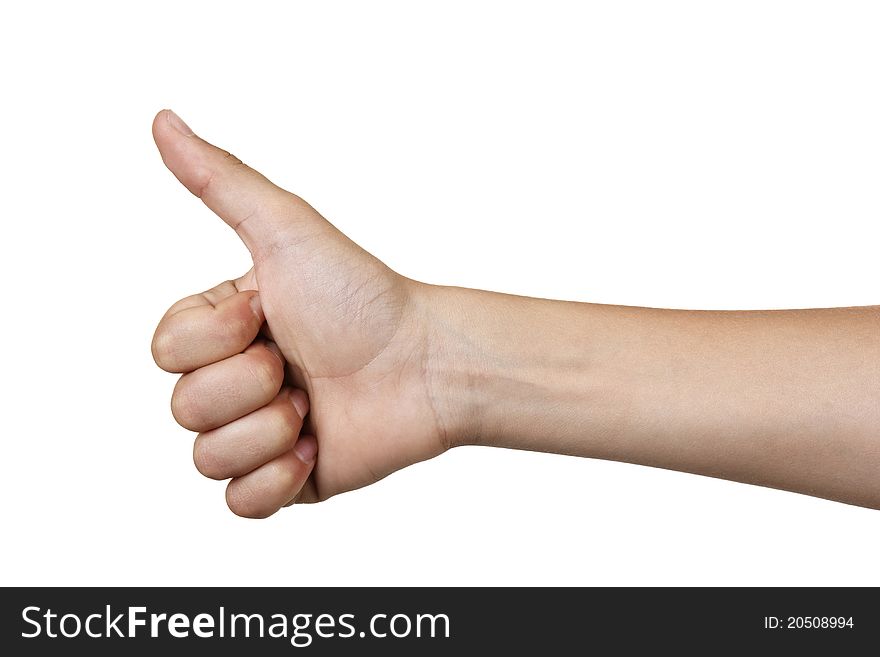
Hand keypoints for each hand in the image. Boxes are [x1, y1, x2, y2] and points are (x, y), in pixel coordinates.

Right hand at [151, 110, 450, 516]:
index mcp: (222, 329)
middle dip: (249, 385)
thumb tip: (162, 122)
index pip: (165, 352)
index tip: (270, 312)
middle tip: (300, 364)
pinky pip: (238, 503)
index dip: (216, 339)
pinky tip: (315, 449)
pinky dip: (274, 481)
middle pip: (183, 409)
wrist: (428, 362)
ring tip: (315, 404)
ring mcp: (259, 433)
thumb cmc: (364, 295)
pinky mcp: (288, 480)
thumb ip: (220, 180)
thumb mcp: (286, 229)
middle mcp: (235, 381)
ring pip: (207, 457)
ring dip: (268, 430)